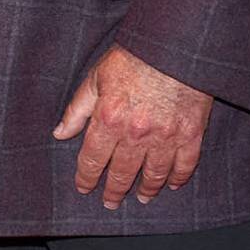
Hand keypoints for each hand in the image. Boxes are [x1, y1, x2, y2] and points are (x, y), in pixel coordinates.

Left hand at [54, 44, 212, 207]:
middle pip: (121, 173)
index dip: (86, 177)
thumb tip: (59, 133)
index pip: (92, 159)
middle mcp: (135, 134)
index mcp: (108, 120)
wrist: (174, 47)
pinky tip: (171, 184)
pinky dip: (178, 178)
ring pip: (153, 174)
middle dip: (113, 191)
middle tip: (110, 202)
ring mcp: (165, 137)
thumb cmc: (133, 59)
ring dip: (145, 189)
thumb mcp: (95, 79)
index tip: (84, 187)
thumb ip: (77, 110)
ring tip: (141, 198)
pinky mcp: (191, 134)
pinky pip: (184, 165)